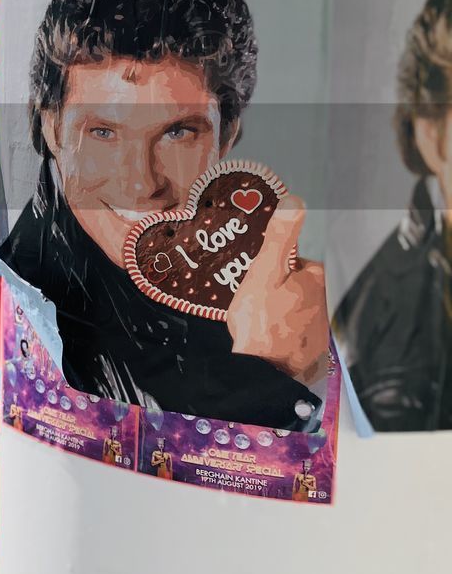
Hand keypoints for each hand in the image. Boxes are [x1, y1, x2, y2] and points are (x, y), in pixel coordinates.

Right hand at [227, 196, 329, 385]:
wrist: (264, 373)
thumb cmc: (261, 320)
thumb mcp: (264, 271)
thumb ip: (279, 237)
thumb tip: (294, 200)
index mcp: (315, 280)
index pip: (297, 262)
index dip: (274, 266)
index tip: (256, 275)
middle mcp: (323, 303)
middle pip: (296, 286)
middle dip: (276, 289)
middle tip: (250, 298)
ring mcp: (318, 331)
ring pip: (294, 310)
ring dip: (278, 312)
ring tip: (253, 319)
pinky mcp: (309, 353)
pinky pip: (292, 334)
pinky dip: (279, 334)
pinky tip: (262, 340)